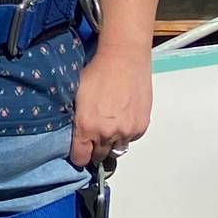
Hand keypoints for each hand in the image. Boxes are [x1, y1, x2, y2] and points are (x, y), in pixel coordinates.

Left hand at [69, 49, 150, 168]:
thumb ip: (76, 120)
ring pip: (117, 148)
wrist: (124, 58)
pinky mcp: (141, 126)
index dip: (78, 154)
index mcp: (86, 127)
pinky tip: (123, 117)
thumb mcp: (76, 96)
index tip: (79, 149)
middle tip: (95, 134)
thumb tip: (76, 134)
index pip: (80, 159)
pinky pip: (131, 138)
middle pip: (99, 156)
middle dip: (95, 148)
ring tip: (111, 124)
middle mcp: (107, 134)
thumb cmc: (97, 72)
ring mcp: (126, 131)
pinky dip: (127, 132)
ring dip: (112, 141)